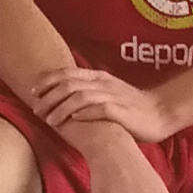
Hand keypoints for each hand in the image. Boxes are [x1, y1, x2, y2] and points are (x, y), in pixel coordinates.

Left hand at [30, 62, 170, 144]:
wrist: (160, 113)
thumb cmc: (130, 107)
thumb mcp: (106, 93)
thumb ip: (87, 92)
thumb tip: (60, 97)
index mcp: (98, 77)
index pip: (67, 73)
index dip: (47, 80)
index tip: (32, 92)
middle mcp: (104, 84)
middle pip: (69, 83)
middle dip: (49, 96)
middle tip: (36, 109)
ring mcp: (113, 96)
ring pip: (81, 96)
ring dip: (62, 107)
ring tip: (50, 120)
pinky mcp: (122, 111)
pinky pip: (101, 108)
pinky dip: (85, 113)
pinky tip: (73, 120)